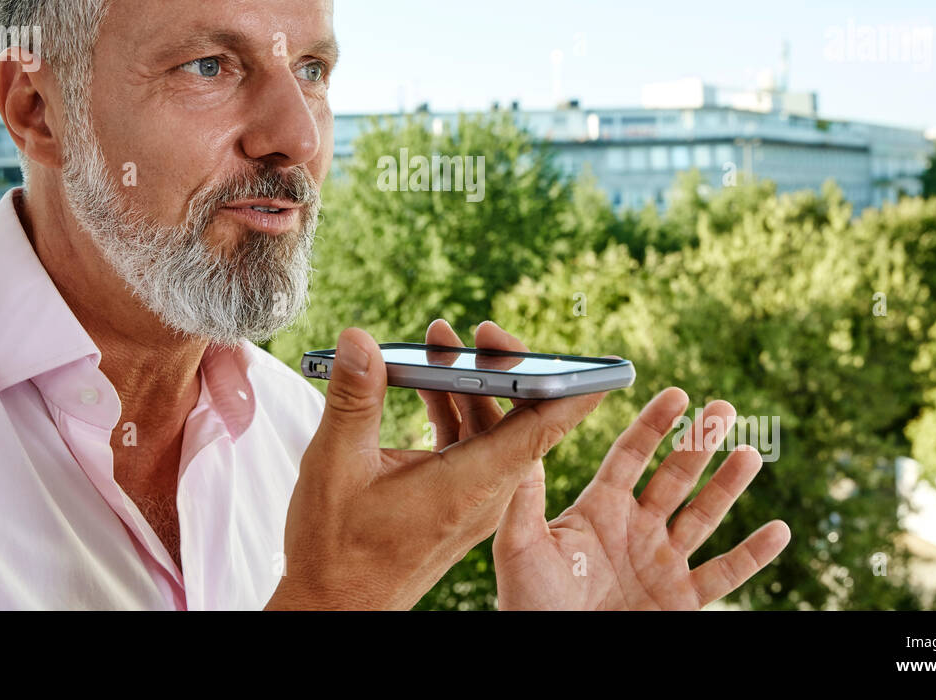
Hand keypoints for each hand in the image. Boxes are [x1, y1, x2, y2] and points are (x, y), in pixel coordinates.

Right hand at [265, 324, 607, 609]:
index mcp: (472, 483)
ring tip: (439, 339)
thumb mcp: (336, 464)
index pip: (543, 428)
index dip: (573, 388)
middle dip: (504, 365)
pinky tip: (423, 383)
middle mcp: (485, 491)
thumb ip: (354, 398)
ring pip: (492, 428)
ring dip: (470, 383)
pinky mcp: (457, 500)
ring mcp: (473, 497)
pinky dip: (453, 408)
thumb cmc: (336, 549)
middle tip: (478, 328)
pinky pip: (470, 443)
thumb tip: (360, 339)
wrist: (334, 607)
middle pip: (520, 417)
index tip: (601, 361)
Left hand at [418, 320, 790, 609]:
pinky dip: (753, 554)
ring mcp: (662, 563)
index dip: (655, 425)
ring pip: (704, 516)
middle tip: (725, 408)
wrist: (552, 649)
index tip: (678, 394)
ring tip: (752, 454)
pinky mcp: (681, 600)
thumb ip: (527, 501)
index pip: (632, 455)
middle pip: (675, 476)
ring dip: (729, 486)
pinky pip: (724, 574)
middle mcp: (636, 529)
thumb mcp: (520, 547)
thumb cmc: (529, 603)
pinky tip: (779, 530)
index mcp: (600, 509)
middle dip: (700, 442)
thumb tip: (529, 450)